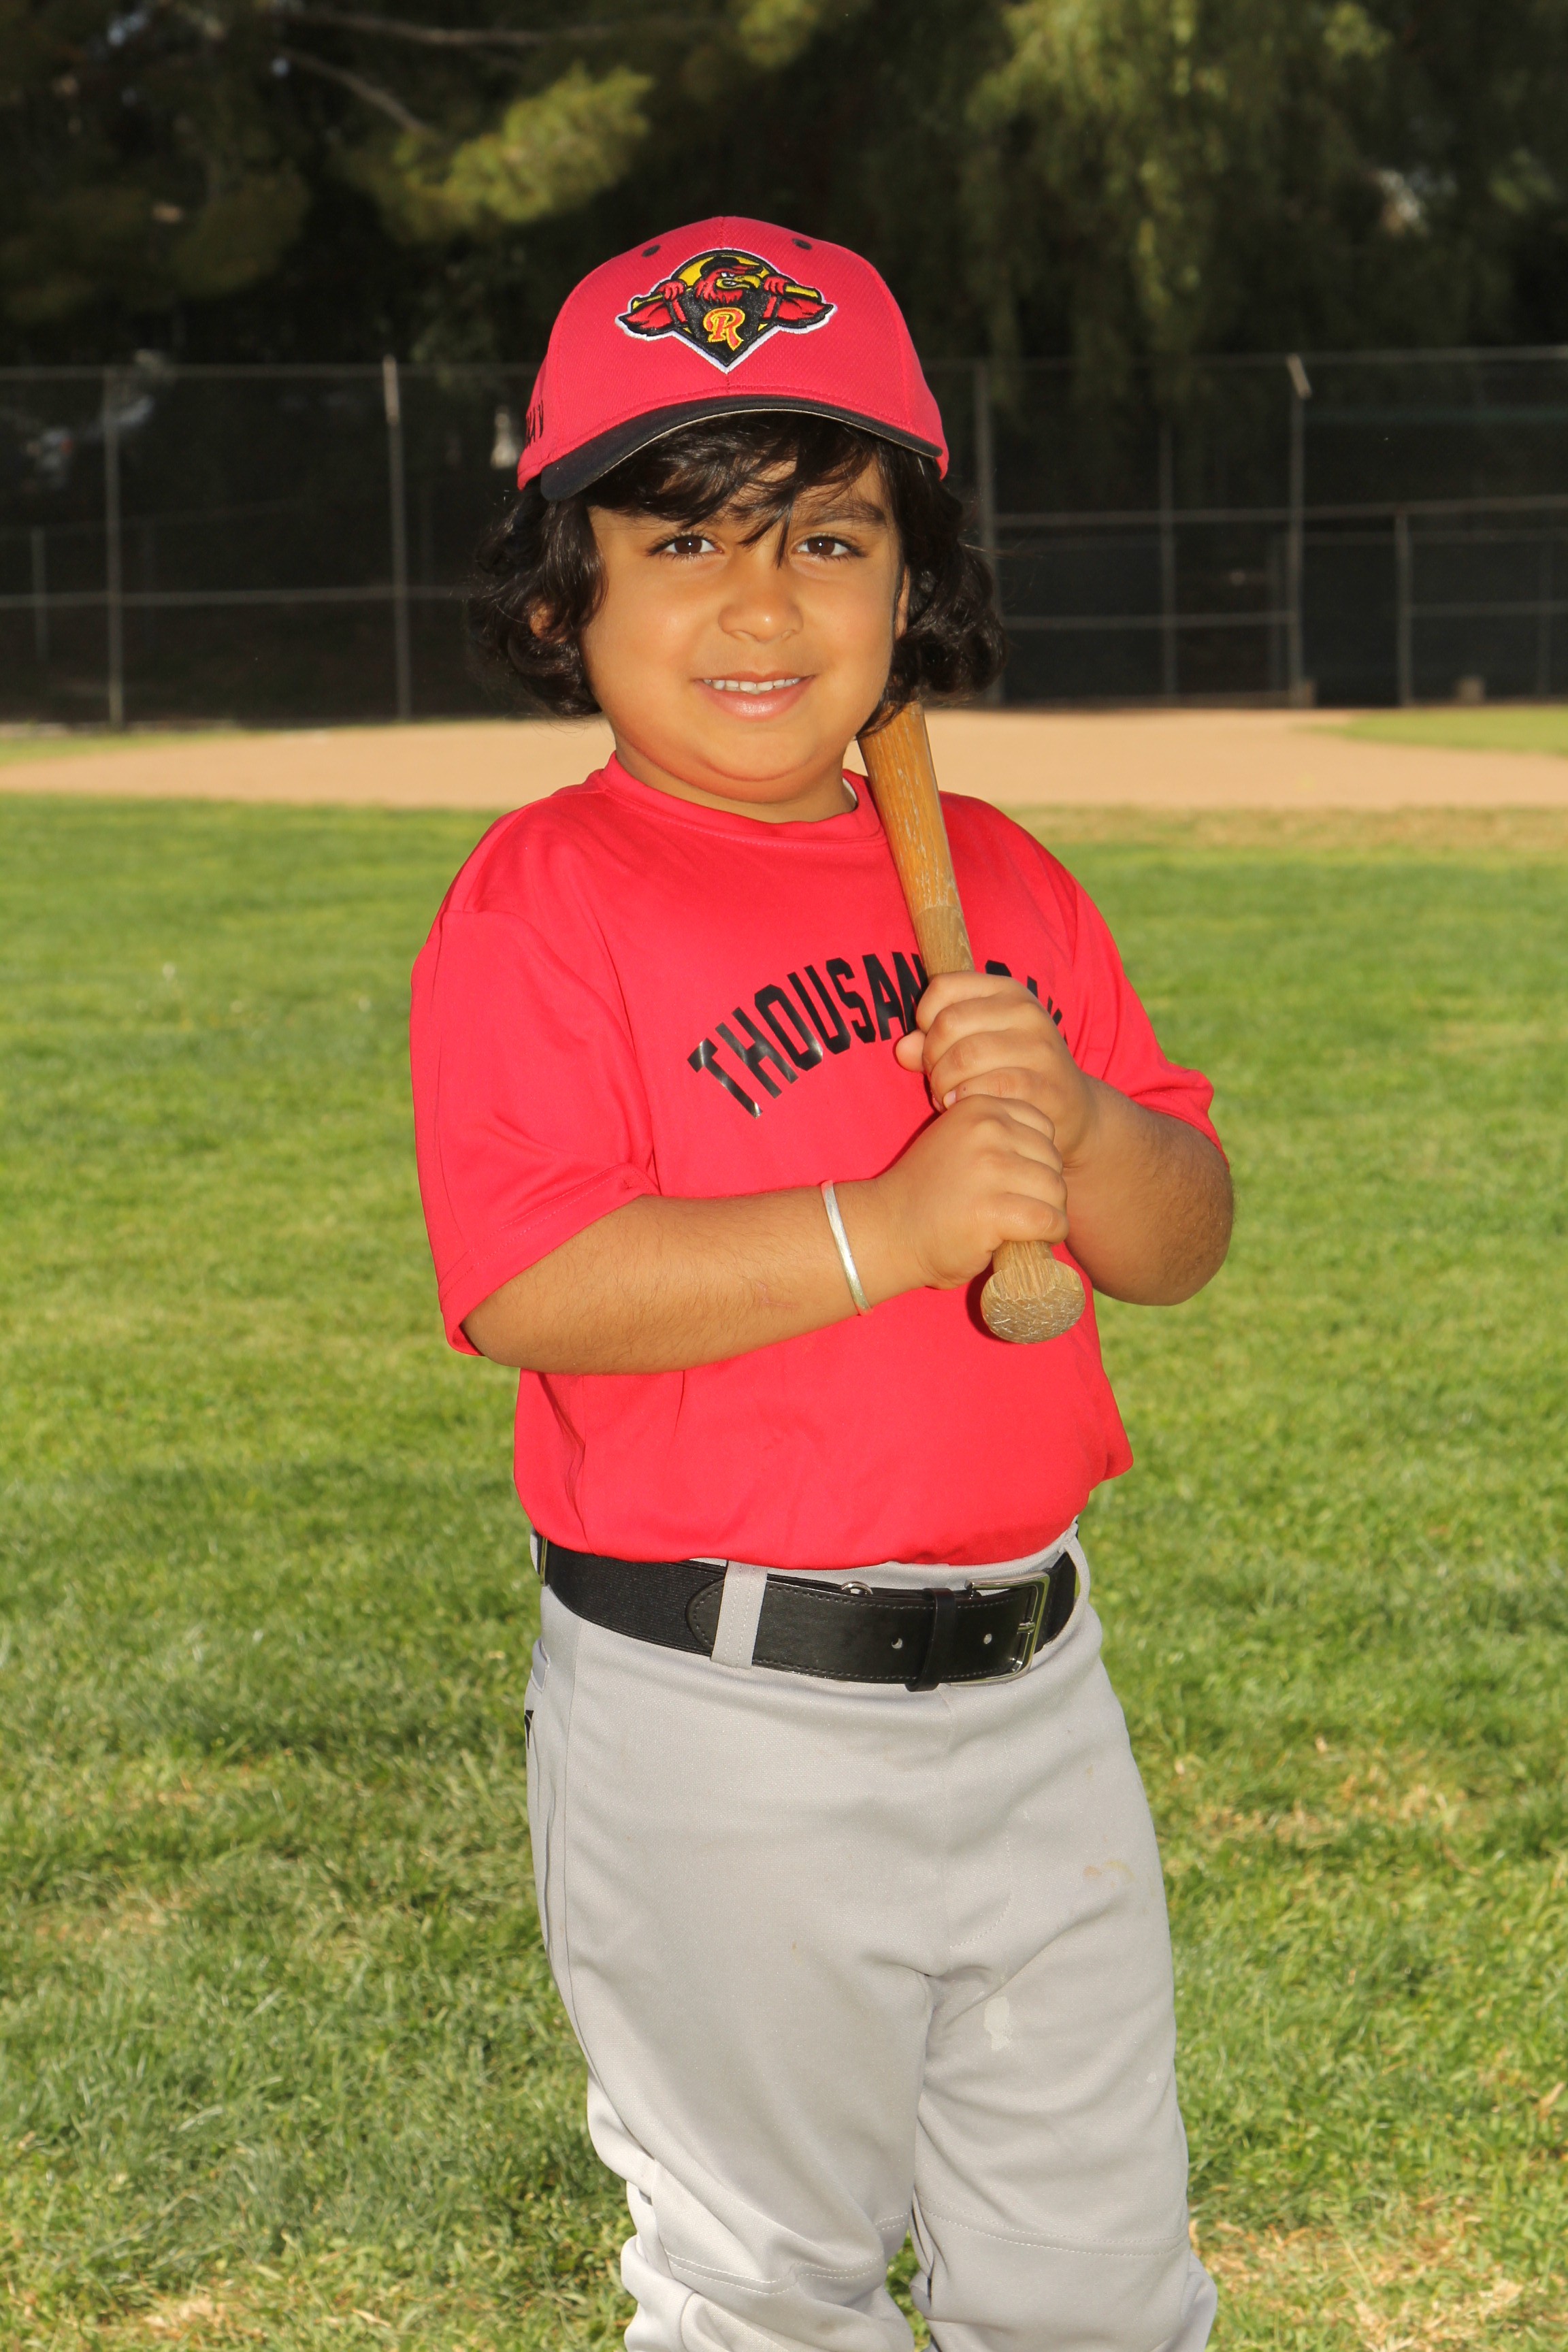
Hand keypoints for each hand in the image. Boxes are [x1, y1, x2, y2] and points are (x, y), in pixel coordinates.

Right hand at [846, 1094, 1068, 1294]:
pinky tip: (1035, 1239)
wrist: (887, 1230)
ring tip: (1026, 1226)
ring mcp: (990, 1168)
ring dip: (1049, 1213)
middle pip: (1053, 1159)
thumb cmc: (927, 1194)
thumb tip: (1049, 1153)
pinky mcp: (993, 1209)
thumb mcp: (958, 1142)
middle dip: (1046, 1188)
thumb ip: (995, 1135)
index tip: (1017, 1181)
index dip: (1038, 1158)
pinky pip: (1049, 1219)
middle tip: (1021, 1209)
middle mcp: (986, 1129)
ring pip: (1055, 1190)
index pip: (1044, 1126)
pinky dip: (1050, 1233)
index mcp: (979, 1108)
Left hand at [893, 972, 1099, 1165]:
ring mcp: (1038, 1046)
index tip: (933, 1046)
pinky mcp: (1044, 1083)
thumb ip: (933, 1043)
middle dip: (931, 1058)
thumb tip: (901, 1050)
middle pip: (948, 1023)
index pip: (943, 986)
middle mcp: (1025, 1011)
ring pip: (963, 1057)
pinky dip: (964, 1100)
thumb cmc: (1012, 1072)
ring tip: (947, 1097)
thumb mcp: (976, 1046)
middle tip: (937, 1080)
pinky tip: (961, 1107)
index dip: (924, 1019)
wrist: (1073, 1109)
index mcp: (1006, 991)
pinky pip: (987, 1088)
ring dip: (943, 1084)